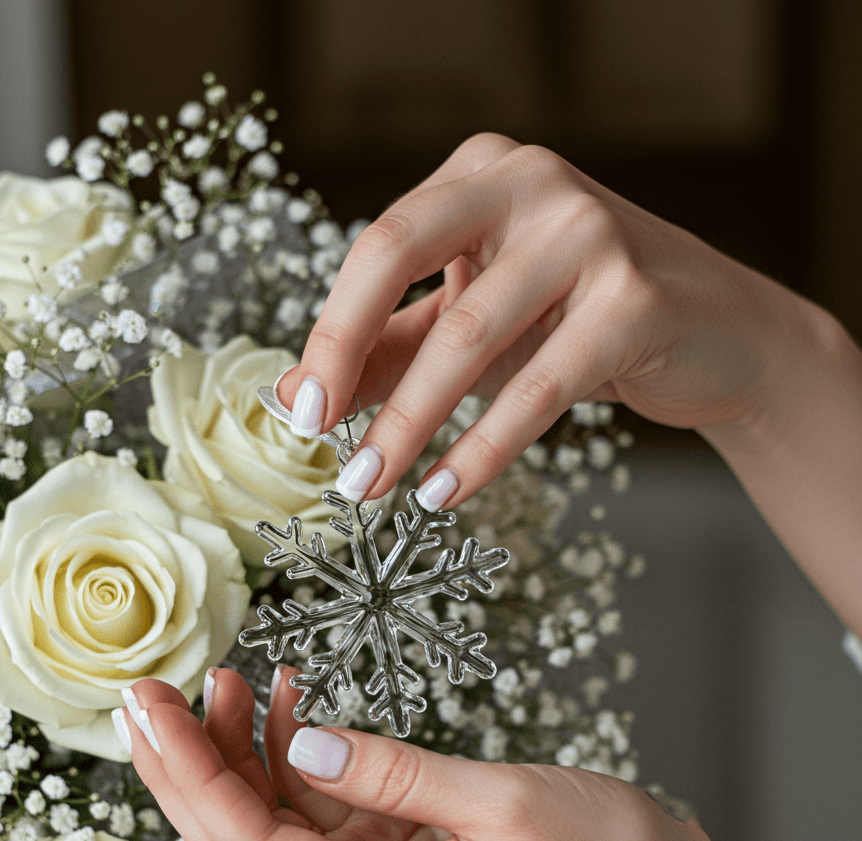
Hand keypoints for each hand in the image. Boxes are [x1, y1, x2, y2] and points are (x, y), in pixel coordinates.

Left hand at [124, 667, 725, 840]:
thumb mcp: (503, 801)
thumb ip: (392, 771)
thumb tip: (296, 738)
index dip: (185, 771)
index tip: (144, 705)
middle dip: (185, 766)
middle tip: (146, 689)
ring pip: (273, 825)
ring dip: (239, 755)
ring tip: (229, 677)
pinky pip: (321, 814)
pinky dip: (295, 759)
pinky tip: (291, 704)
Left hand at [273, 132, 824, 507]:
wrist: (719, 336)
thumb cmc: (581, 324)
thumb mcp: (477, 327)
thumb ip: (390, 349)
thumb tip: (296, 393)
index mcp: (481, 176)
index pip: (378, 245)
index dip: (329, 330)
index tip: (303, 411)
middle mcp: (530, 183)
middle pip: (399, 258)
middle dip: (350, 363)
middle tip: (328, 453)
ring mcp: (589, 232)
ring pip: (468, 336)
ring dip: (409, 423)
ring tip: (374, 486)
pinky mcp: (635, 299)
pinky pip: (539, 387)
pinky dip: (484, 447)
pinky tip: (447, 490)